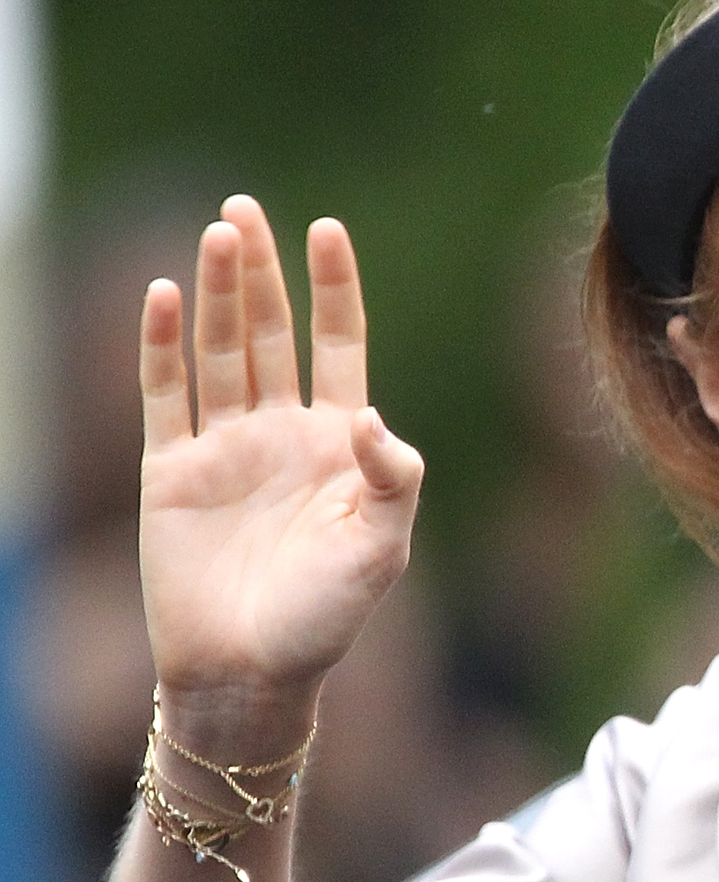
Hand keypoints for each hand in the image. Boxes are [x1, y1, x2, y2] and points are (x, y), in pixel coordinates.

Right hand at [138, 197, 421, 745]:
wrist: (252, 673)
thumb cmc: (327, 617)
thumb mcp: (383, 547)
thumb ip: (393, 477)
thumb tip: (368, 414)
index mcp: (341, 446)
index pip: (339, 346)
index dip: (333, 289)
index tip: (327, 228)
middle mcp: (282, 435)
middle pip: (269, 333)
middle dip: (261, 273)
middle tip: (245, 208)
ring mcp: (224, 449)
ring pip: (217, 352)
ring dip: (214, 293)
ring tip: (215, 232)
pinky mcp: (172, 473)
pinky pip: (165, 396)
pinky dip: (161, 346)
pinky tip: (164, 295)